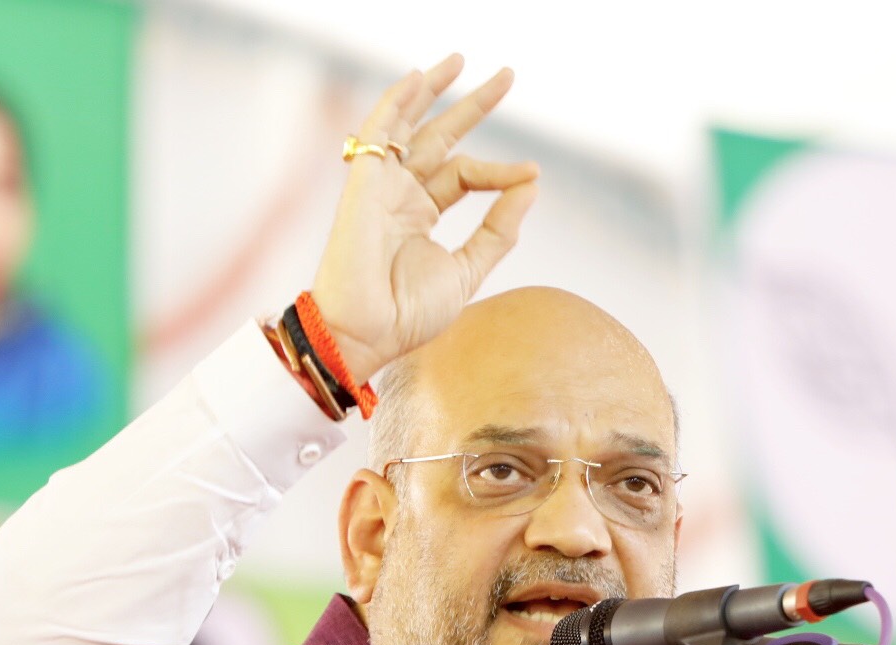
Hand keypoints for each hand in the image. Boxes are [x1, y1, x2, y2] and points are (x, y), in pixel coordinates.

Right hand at [311, 54, 539, 384]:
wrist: (366, 332)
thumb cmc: (407, 314)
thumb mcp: (467, 270)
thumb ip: (498, 230)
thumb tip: (531, 184)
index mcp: (420, 217)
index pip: (466, 175)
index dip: (500, 171)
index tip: (531, 172)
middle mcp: (400, 196)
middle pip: (440, 138)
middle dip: (473, 107)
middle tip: (507, 76)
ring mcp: (381, 187)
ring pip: (410, 125)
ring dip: (434, 90)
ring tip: (463, 61)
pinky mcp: (363, 183)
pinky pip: (379, 132)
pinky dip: (397, 102)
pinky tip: (420, 77)